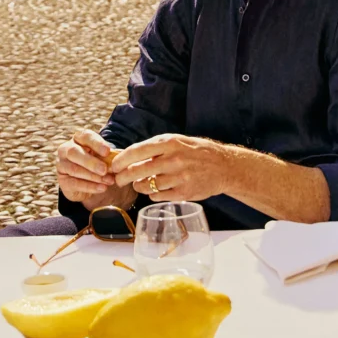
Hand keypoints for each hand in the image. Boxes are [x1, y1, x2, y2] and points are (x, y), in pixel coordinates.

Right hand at [56, 129, 115, 202]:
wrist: (89, 183)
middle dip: (91, 161)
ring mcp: (62, 165)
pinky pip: (74, 184)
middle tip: (105, 169)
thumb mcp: (105, 158)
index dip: (96, 143)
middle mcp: (66, 149)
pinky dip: (90, 187)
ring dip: (93, 176)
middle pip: (74, 152)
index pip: (85, 136)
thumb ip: (111, 156)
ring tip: (108, 181)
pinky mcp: (62, 181)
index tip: (107, 151)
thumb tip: (122, 157)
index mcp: (78, 138)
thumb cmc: (99, 164)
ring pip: (74, 169)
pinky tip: (102, 188)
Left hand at [111, 134, 232, 202]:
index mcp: (170, 143)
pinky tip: (155, 190)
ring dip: (139, 186)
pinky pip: (158, 196)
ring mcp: (179, 177)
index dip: (121, 160)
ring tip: (139, 184)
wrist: (224, 166)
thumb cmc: (197, 152)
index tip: (114, 165)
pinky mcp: (184, 193)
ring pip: (147, 185)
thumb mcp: (177, 141)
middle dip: (123, 177)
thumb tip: (127, 155)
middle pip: (137, 171)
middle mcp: (173, 159)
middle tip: (118, 180)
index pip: (137, 151)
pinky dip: (152, 194)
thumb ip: (155, 147)